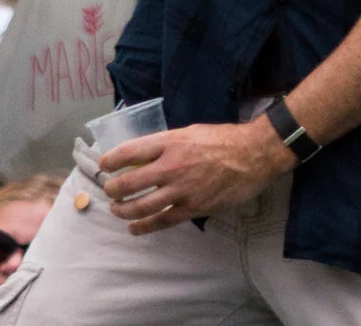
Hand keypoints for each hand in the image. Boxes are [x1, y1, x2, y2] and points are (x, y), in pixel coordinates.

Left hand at [99, 119, 295, 233]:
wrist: (255, 154)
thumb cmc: (225, 139)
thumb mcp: (191, 131)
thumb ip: (167, 143)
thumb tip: (145, 155)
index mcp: (171, 142)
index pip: (129, 152)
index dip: (110, 160)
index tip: (104, 165)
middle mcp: (171, 166)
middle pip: (129, 182)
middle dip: (113, 189)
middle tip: (109, 191)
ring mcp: (182, 189)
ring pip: (141, 206)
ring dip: (123, 210)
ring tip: (117, 209)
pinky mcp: (193, 208)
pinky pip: (161, 221)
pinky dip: (143, 226)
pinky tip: (134, 228)